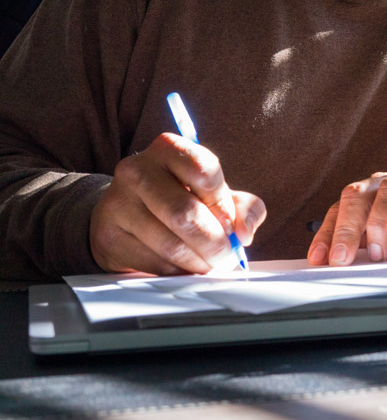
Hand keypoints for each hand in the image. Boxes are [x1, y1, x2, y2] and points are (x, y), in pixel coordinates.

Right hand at [90, 133, 265, 274]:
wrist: (126, 213)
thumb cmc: (181, 198)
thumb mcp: (217, 194)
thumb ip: (244, 208)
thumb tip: (244, 234)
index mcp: (169, 148)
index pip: (204, 171)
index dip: (223, 204)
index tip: (230, 224)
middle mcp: (138, 170)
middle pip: (186, 213)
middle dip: (215, 243)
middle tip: (225, 256)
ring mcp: (118, 202)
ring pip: (171, 245)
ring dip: (198, 262)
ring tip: (207, 263)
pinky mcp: (108, 236)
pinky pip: (153, 263)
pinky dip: (176, 271)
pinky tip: (181, 265)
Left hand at [307, 169, 386, 265]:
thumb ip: (369, 246)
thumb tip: (338, 266)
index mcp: (375, 192)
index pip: (342, 207)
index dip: (328, 232)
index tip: (319, 259)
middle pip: (360, 195)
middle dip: (347, 228)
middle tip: (342, 259)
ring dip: (380, 224)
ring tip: (379, 254)